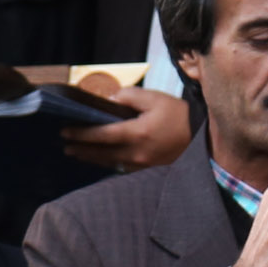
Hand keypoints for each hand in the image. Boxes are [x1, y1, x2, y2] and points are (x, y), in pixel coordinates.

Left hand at [61, 87, 192, 172]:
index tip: (65, 132)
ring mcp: (142, 164)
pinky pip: (122, 168)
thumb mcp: (155, 98)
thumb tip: (110, 100)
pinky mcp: (148, 169)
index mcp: (137, 133)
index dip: (82, 134)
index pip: (102, 134)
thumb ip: (130, 97)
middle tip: (65, 147)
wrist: (201, 137)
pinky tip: (102, 161)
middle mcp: (137, 152)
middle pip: (102, 153)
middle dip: (82, 149)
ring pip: (110, 163)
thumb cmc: (179, 115)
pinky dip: (108, 164)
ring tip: (78, 154)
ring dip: (92, 158)